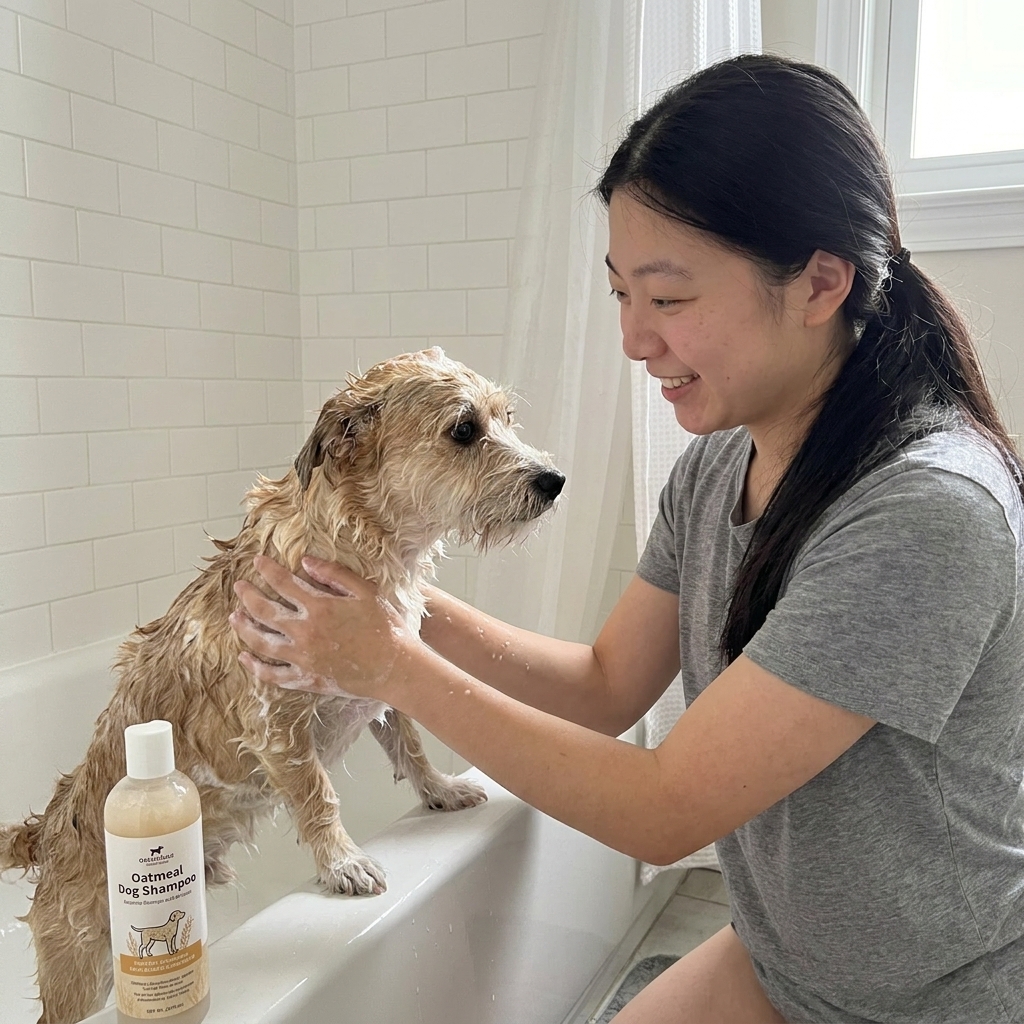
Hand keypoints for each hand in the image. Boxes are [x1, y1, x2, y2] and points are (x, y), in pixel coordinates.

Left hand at [228, 554, 414, 699]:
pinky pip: (272, 675)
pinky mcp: (306, 678)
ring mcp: (303, 658)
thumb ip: (334, 575)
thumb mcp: (366, 591)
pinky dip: (255, 666)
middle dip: (248, 596)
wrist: (395, 667)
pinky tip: (245, 657)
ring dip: (244, 628)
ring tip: (235, 617)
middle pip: (264, 611)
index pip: (283, 583)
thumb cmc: (386, 628)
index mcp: (319, 607)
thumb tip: (306, 562)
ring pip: (261, 642)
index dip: (267, 570)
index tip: (257, 562)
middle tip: (239, 586)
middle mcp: (305, 632)